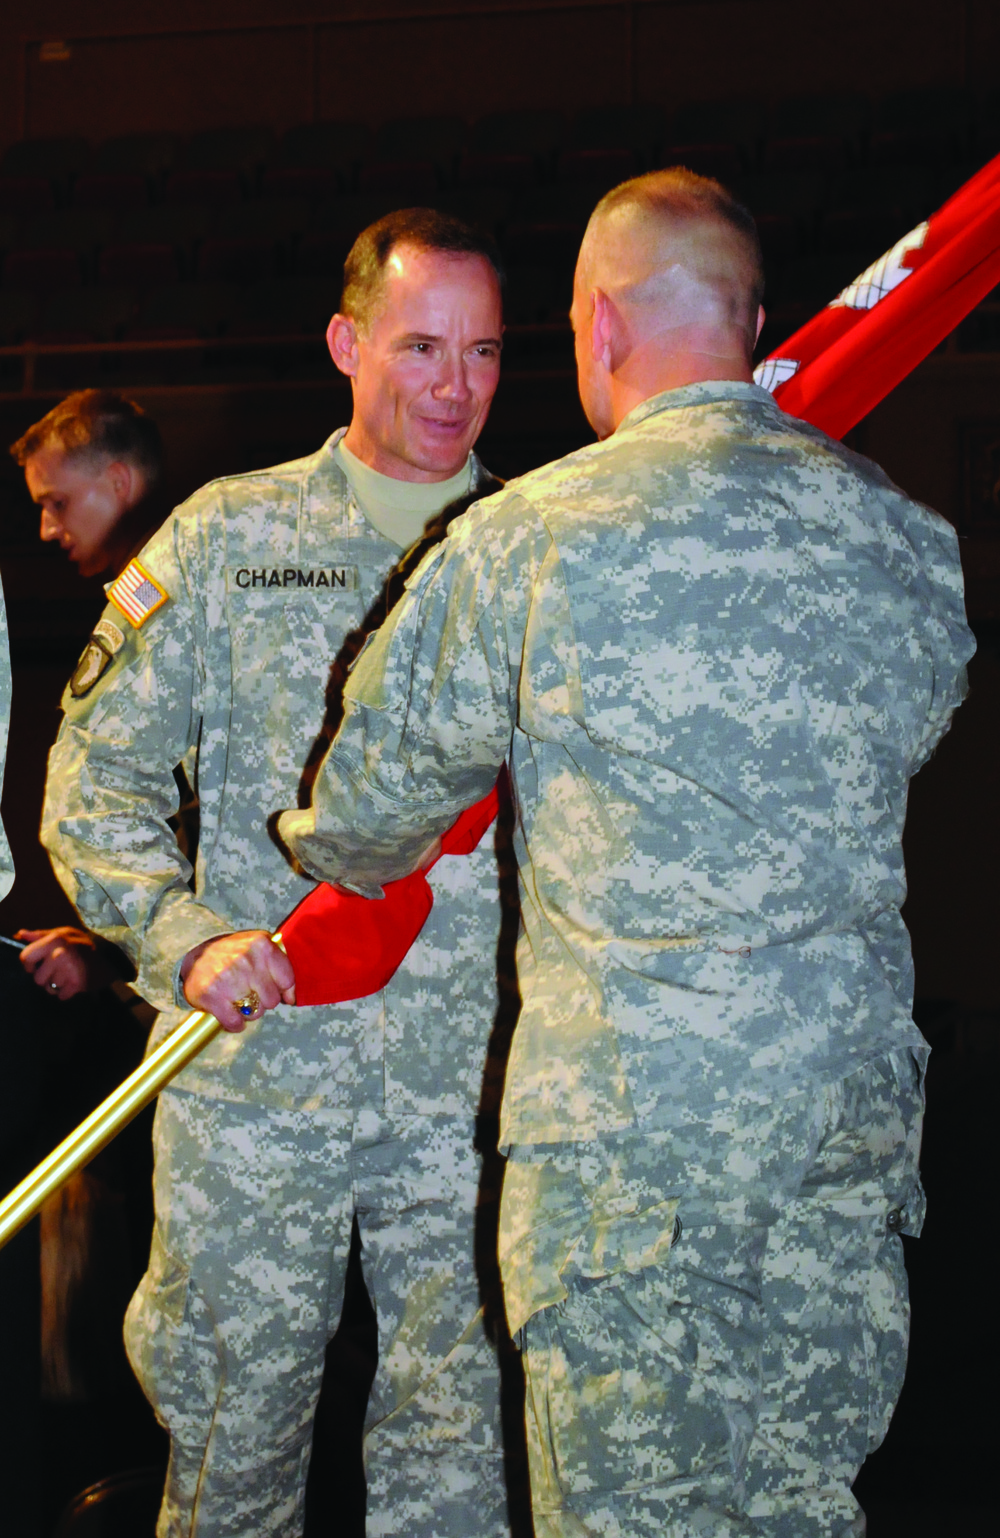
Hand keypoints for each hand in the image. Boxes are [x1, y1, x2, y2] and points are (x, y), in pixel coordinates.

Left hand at [16, 927, 114, 999]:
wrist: (114, 954)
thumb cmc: (86, 943)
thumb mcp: (64, 933)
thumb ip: (40, 935)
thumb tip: (20, 935)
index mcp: (54, 939)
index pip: (26, 957)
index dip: (29, 965)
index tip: (36, 966)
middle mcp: (59, 953)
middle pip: (37, 978)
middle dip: (46, 978)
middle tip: (59, 972)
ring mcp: (68, 969)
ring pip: (49, 988)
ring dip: (58, 985)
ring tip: (69, 976)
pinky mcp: (77, 983)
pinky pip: (61, 995)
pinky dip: (67, 993)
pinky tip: (76, 983)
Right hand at [180, 931, 295, 1032]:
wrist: (195, 955)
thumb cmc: (232, 954)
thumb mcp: (259, 948)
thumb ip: (279, 968)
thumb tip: (291, 998)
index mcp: (262, 945)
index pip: (287, 980)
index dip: (282, 989)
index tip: (272, 988)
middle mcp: (246, 960)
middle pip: (272, 1000)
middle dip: (263, 1000)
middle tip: (249, 991)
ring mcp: (228, 978)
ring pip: (255, 1013)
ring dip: (248, 1012)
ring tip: (237, 999)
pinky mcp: (211, 996)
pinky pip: (235, 1022)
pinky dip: (234, 1023)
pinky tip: (229, 1012)